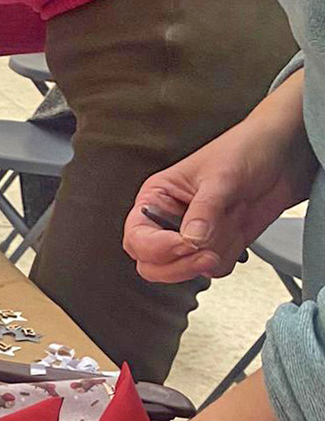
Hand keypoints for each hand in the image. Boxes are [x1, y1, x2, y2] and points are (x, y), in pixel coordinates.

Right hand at [123, 73, 314, 282]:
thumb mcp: (220, 177)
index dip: (155, 246)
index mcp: (156, 198)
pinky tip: (236, 236)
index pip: (137, 236)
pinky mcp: (218, 245)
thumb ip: (204, 210)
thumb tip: (191, 240)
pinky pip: (213, 270)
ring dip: (207, 260)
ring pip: (181, 270)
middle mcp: (169, 220)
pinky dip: (225, 261)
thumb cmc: (243, 150)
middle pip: (150, 263)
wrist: (284, 157)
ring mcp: (194, 235)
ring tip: (227, 235)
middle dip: (177, 265)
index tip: (185, 244)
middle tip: (205, 254)